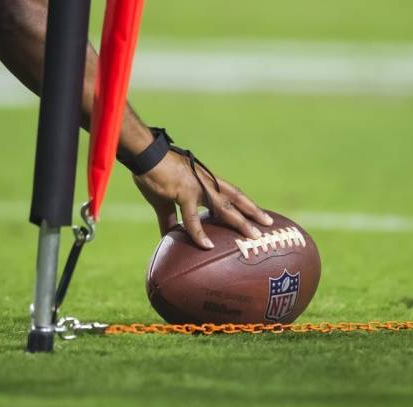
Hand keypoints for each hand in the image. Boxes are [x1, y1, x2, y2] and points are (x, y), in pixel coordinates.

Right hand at [133, 150, 272, 248]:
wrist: (144, 156)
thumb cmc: (154, 173)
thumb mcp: (165, 198)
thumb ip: (169, 218)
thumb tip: (169, 236)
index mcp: (204, 181)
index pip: (231, 193)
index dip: (245, 204)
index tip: (258, 215)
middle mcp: (206, 183)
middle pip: (236, 198)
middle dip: (253, 212)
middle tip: (269, 224)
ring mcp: (197, 187)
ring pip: (224, 207)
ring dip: (240, 222)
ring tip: (254, 236)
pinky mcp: (183, 193)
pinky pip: (192, 218)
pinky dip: (200, 232)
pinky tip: (207, 245)